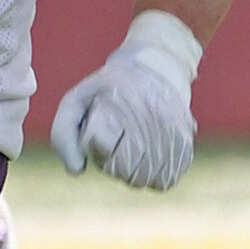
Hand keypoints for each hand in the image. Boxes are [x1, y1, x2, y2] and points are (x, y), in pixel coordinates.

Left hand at [50, 11, 201, 189]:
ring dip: (133, 174)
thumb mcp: (77, 100)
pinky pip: (167, 180)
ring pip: (145, 178)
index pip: (101, 145)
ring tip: (131, 152)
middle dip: (113, 165)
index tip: (99, 131)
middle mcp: (149, 115)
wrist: (157, 68)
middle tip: (114, 146)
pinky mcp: (186, 141)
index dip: (96, 147)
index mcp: (119, 101)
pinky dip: (154, 177)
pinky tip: (149, 160)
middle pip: (124, 169)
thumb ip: (63, 135)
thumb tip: (76, 171)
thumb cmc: (109, 91)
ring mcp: (171, 129)